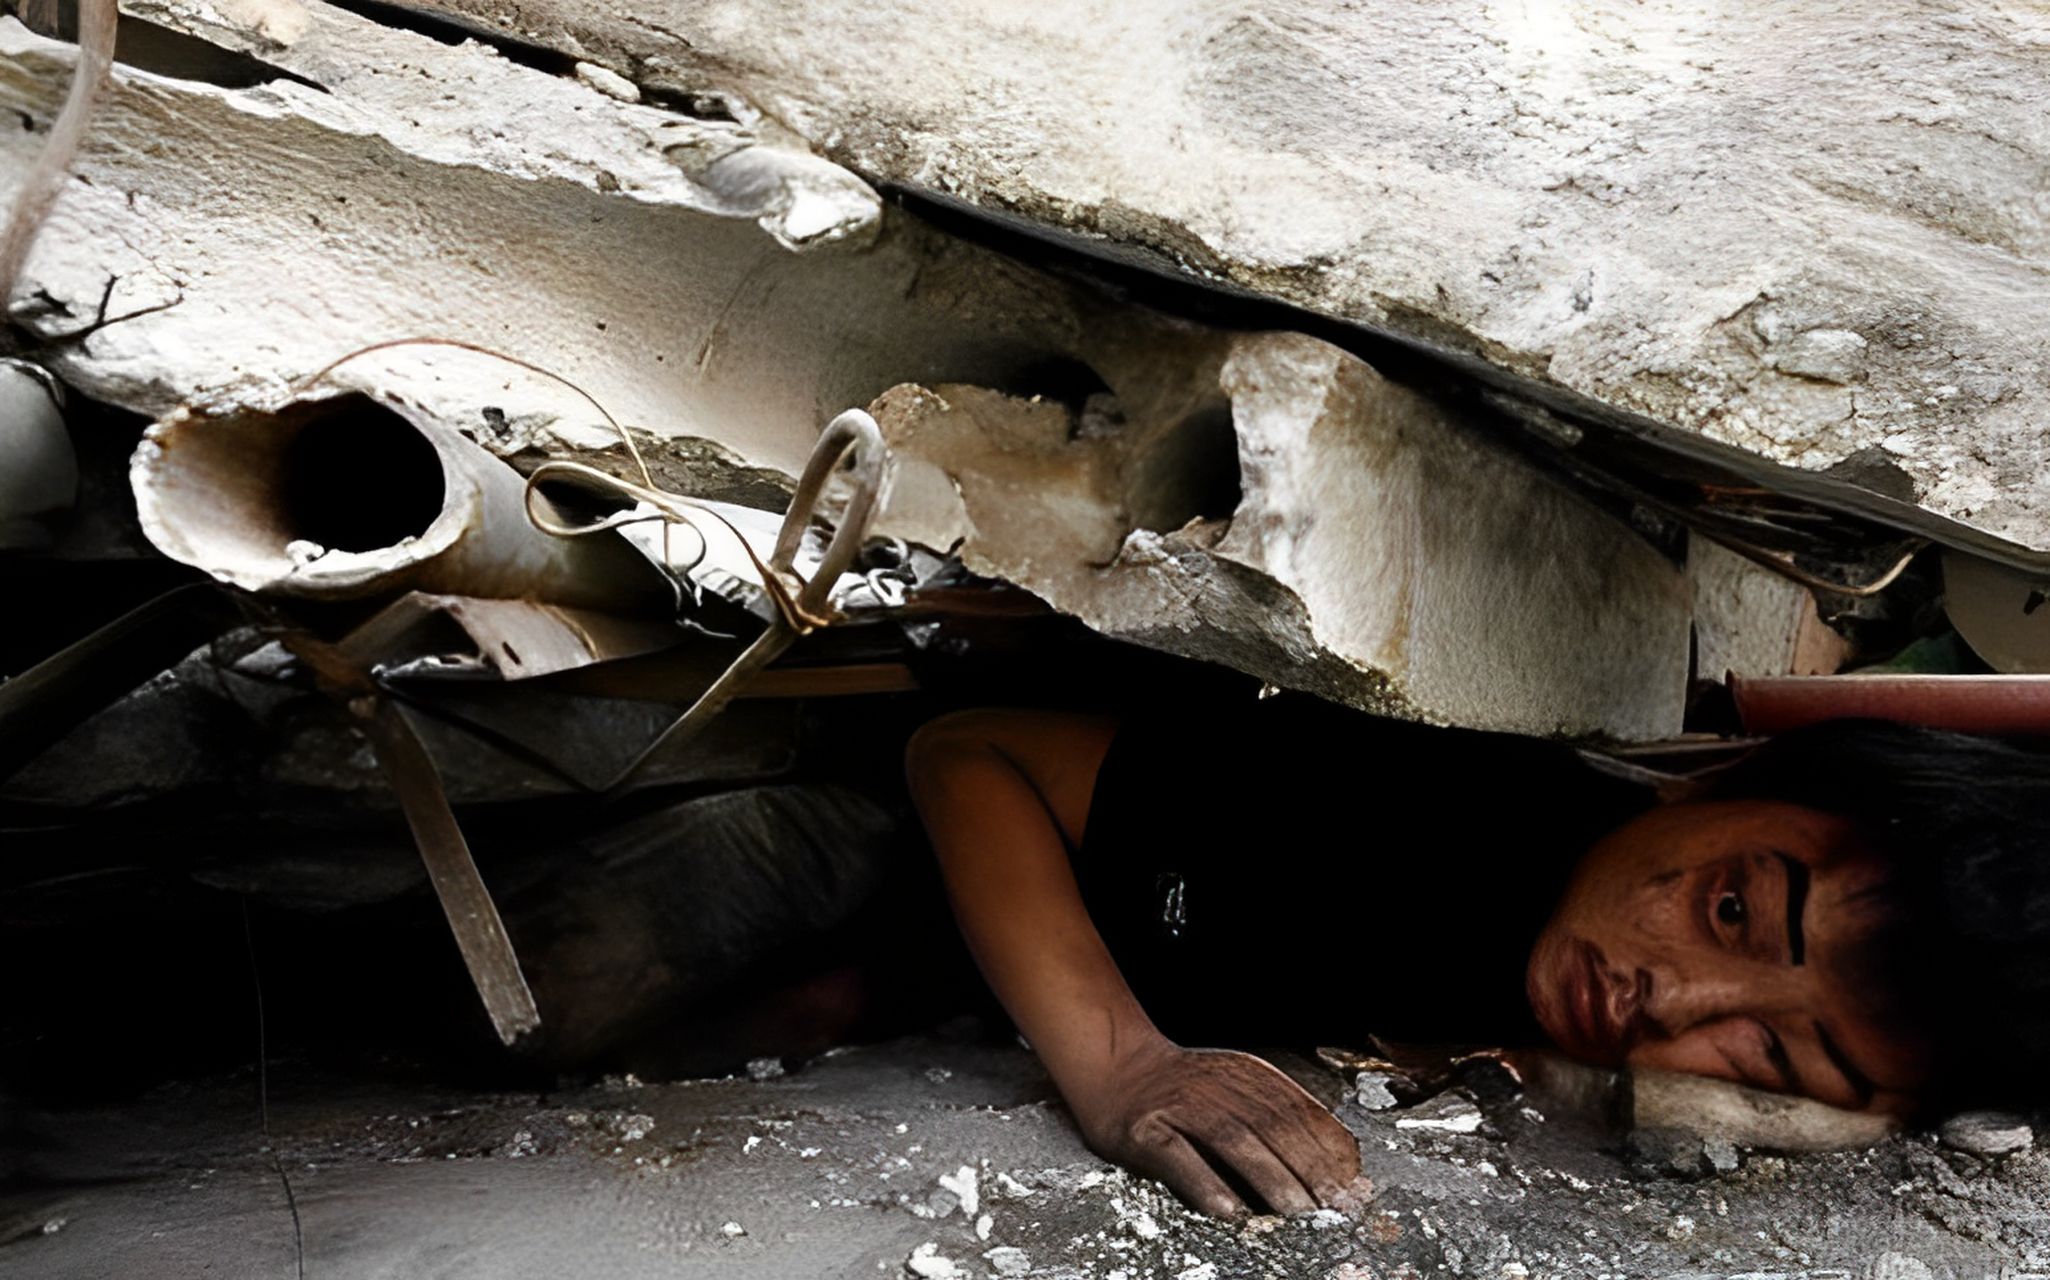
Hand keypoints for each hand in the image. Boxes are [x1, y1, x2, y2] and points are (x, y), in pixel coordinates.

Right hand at [1067, 1037, 1360, 1217]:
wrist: (1115, 1066)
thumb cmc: (1183, 1088)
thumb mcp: (1236, 1085)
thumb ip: (1278, 1113)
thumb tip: (1338, 1161)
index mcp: (1246, 1074)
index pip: (1297, 1108)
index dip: (1328, 1146)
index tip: (1353, 1183)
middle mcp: (1215, 1084)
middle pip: (1271, 1125)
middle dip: (1308, 1168)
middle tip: (1333, 1208)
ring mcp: (1177, 1105)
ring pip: (1232, 1140)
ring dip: (1269, 1178)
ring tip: (1295, 1213)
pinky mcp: (1143, 1130)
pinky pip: (1178, 1158)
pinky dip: (1206, 1183)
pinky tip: (1229, 1211)